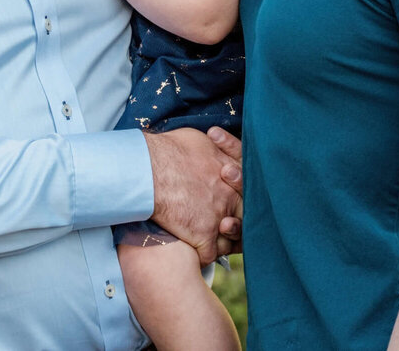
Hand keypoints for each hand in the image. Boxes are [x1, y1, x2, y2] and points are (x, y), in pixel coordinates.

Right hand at [145, 128, 242, 264]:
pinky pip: (209, 256)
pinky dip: (203, 257)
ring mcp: (219, 219)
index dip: (240, 203)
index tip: (231, 206)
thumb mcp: (203, 141)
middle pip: (243, 220)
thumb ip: (217, 150)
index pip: (248, 195)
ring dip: (221, 244)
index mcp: (234, 175)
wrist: (150, 168)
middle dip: (235, 226)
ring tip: (210, 241)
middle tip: (222, 226)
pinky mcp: (203, 236)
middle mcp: (231, 199)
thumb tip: (217, 147)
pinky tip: (196, 252)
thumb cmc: (171, 149)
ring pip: (229, 242)